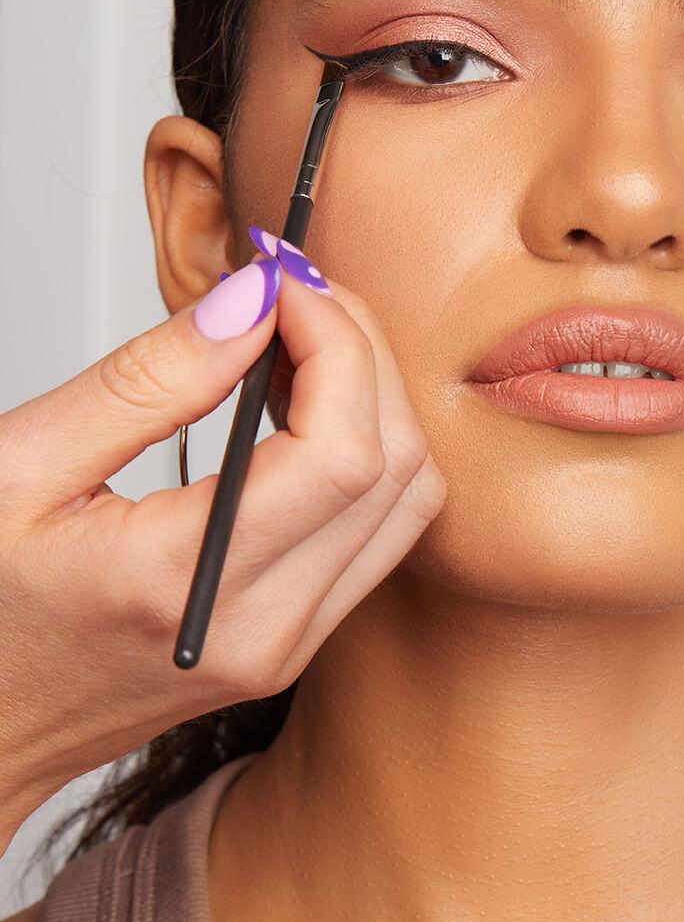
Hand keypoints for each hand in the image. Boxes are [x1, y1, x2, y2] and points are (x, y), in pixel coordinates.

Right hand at [0, 252, 445, 849]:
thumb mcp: (22, 471)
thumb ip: (147, 382)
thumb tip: (251, 304)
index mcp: (190, 587)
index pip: (341, 450)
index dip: (335, 340)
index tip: (280, 277)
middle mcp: (265, 629)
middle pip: (396, 465)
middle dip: (362, 351)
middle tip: (291, 291)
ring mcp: (291, 644)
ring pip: (408, 498)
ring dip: (373, 398)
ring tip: (293, 339)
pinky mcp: (297, 639)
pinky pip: (382, 531)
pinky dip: (367, 449)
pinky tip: (300, 404)